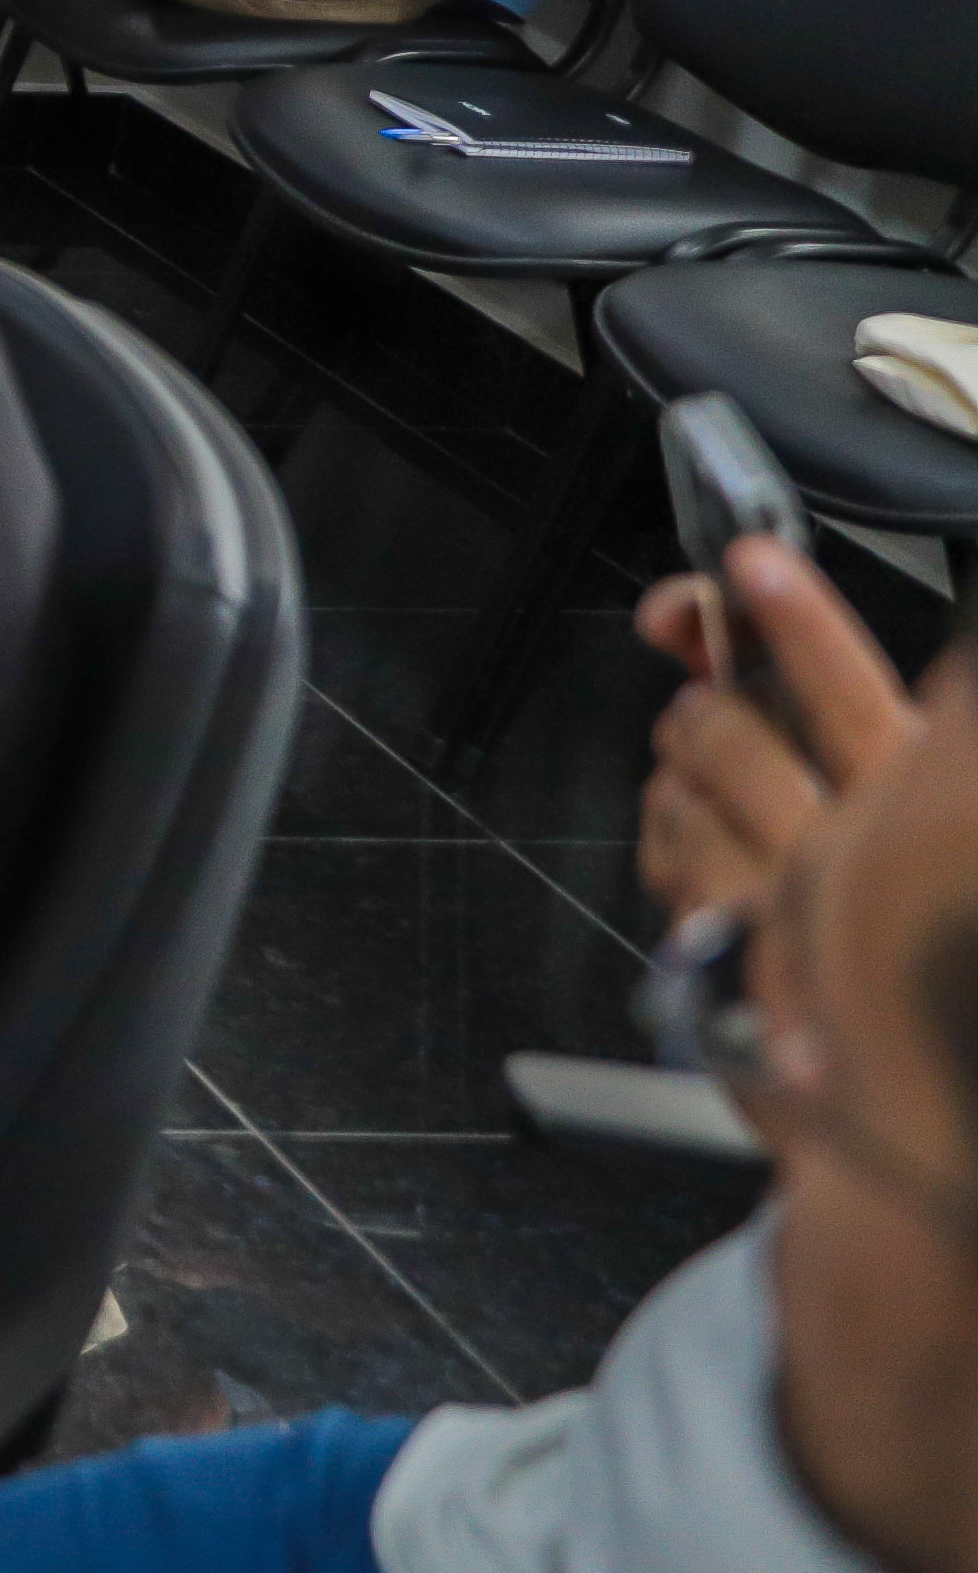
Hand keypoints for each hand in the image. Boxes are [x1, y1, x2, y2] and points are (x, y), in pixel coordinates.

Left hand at [637, 531, 923, 927]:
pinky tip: (716, 858)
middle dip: (700, 713)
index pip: (846, 691)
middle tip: (711, 722)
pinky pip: (662, 858)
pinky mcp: (729, 949)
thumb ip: (789, 681)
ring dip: (682, 784)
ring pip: (676, 794)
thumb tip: (683, 611)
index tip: (753, 565)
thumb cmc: (869, 861)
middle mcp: (854, 849)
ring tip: (727, 802)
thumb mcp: (866, 764)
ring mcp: (787, 906)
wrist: (876, 1007)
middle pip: (726, 732)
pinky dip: (673, 843)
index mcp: (909, 785)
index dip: (798, 621)